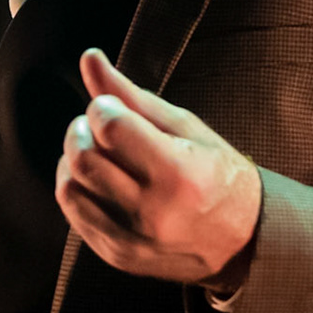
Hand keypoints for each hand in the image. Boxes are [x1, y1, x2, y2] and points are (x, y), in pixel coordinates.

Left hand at [54, 48, 261, 291]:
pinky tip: (97, 179)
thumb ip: (131, 94)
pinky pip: (73, 215)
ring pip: (70, 187)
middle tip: (100, 126)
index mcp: (177, 173)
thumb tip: (89, 57)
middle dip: (82, 129)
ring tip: (99, 152)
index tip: (113, 108)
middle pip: (84, 157)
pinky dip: (75, 188)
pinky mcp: (118, 255)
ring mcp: (132, 239)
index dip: (103, 107)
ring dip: (74, 159)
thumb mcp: (184, 126)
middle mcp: (152, 212)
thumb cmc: (217, 174)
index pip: (111, 127)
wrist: (242, 241)